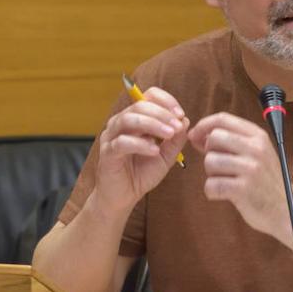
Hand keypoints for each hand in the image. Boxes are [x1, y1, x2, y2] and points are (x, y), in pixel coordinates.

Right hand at [94, 86, 188, 215]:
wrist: (123, 197)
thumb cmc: (142, 173)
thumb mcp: (165, 156)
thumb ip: (175, 140)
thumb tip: (185, 121)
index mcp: (134, 118)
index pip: (148, 96)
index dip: (166, 101)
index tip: (180, 114)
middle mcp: (120, 122)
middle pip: (139, 105)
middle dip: (162, 114)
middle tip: (177, 126)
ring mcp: (111, 136)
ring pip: (129, 119)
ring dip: (152, 124)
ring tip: (169, 135)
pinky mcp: (107, 153)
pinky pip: (122, 142)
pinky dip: (140, 144)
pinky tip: (154, 151)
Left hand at [188, 112, 289, 237]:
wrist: (287, 211)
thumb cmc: (267, 182)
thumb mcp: (257, 154)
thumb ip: (232, 141)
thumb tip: (199, 135)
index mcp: (258, 136)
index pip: (223, 118)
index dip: (204, 125)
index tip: (195, 135)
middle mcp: (256, 149)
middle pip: (214, 138)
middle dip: (209, 152)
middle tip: (218, 166)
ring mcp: (250, 169)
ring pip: (210, 161)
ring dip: (211, 174)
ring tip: (226, 181)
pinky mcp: (243, 189)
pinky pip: (211, 185)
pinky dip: (212, 191)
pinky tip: (224, 194)